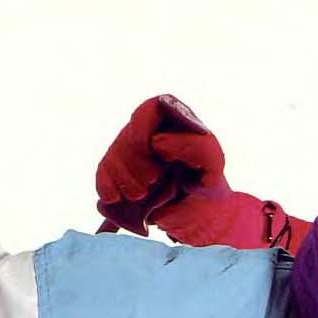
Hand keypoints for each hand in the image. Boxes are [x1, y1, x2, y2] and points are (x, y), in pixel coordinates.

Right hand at [95, 96, 273, 247]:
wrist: (198, 209)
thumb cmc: (206, 180)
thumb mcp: (214, 164)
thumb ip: (197, 147)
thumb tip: (157, 142)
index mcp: (173, 119)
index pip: (151, 109)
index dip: (143, 128)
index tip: (151, 148)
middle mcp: (148, 131)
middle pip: (128, 136)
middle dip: (135, 161)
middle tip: (153, 180)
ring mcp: (130, 149)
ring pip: (113, 156)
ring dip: (125, 179)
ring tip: (141, 195)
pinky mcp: (118, 171)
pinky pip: (103, 173)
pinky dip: (107, 186)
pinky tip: (115, 198)